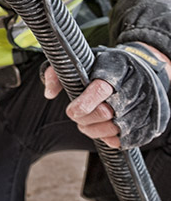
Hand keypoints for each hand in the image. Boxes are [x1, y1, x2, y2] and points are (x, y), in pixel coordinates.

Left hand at [44, 43, 170, 149]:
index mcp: (114, 69)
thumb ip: (58, 73)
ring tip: (87, 126)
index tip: (71, 112)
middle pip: (106, 112)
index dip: (84, 104)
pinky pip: (132, 139)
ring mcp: (145, 105)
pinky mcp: (152, 121)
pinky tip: (103, 134)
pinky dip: (113, 140)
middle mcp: (133, 86)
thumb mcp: (80, 60)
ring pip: (118, 128)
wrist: (141, 65)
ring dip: (97, 131)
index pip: (100, 89)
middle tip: (77, 118)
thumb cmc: (104, 65)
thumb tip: (48, 93)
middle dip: (86, 119)